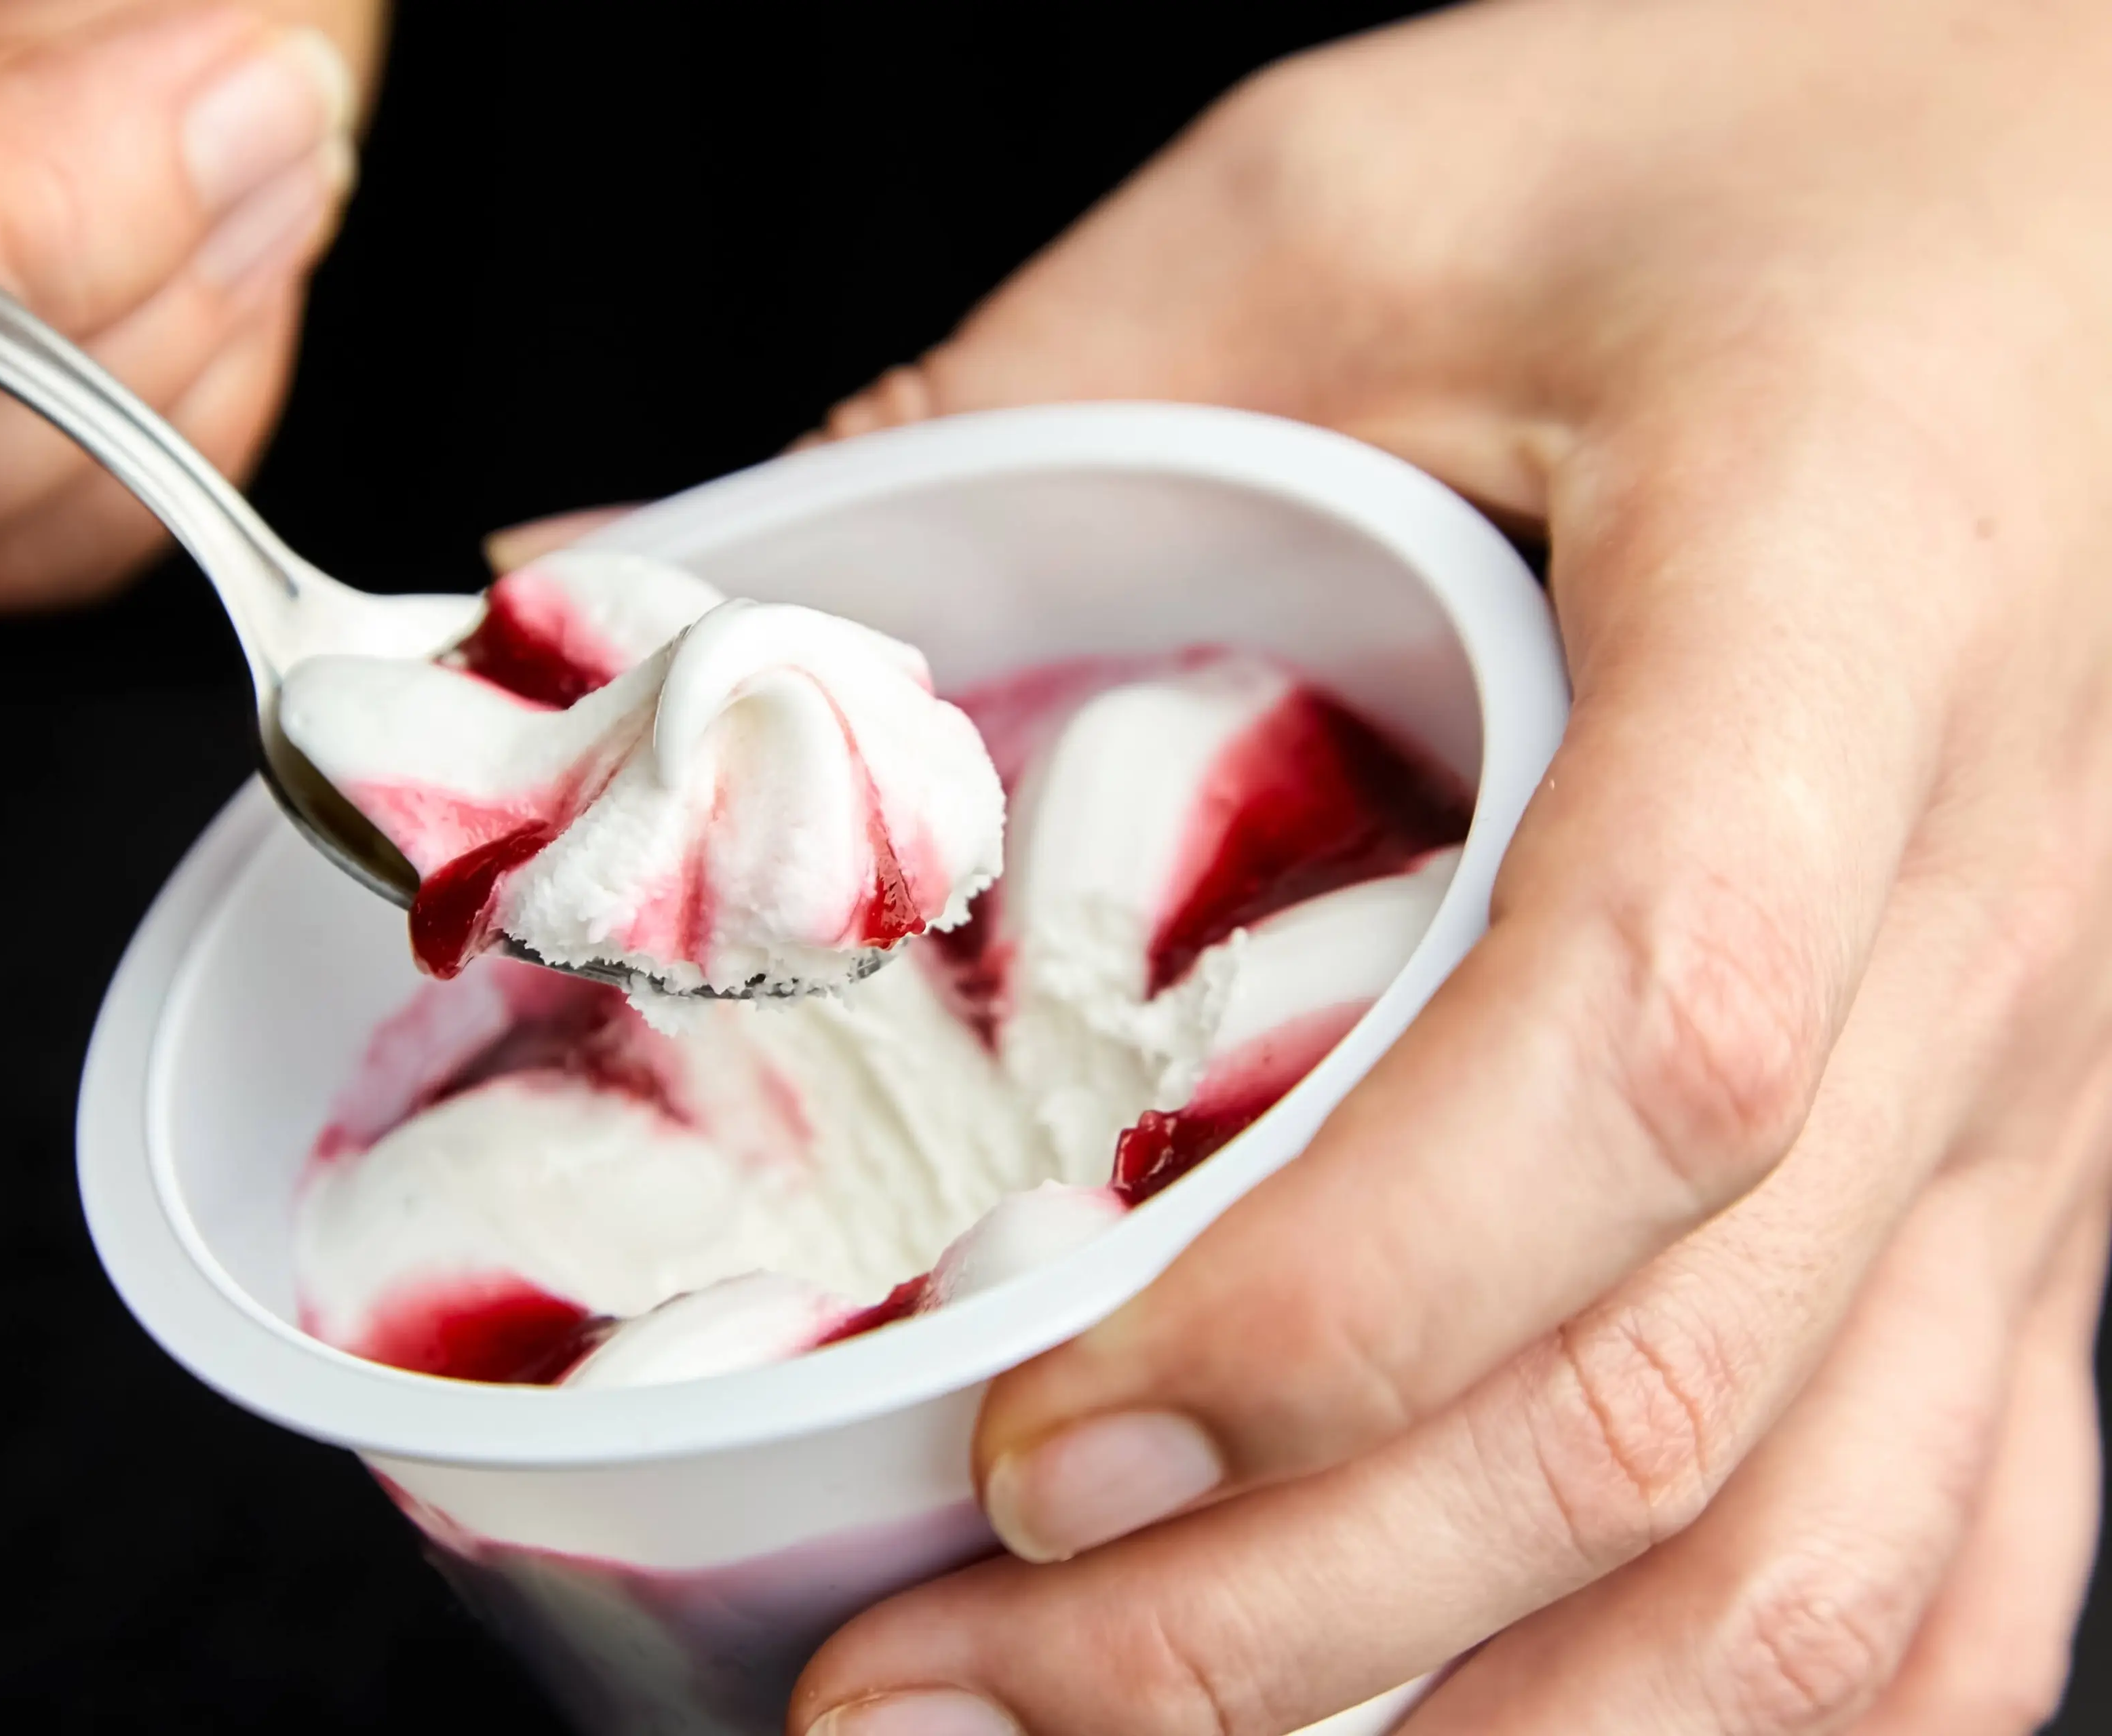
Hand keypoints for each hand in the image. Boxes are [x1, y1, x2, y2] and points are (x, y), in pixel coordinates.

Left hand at [765, 2, 2111, 1730]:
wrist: (2081, 190)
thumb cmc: (1753, 152)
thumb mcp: (1361, 196)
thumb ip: (1002, 401)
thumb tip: (595, 584)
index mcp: (1837, 619)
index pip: (1637, 1049)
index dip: (1329, 1312)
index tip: (1035, 1435)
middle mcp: (1985, 918)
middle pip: (1668, 1399)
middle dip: (1275, 1627)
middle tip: (929, 1700)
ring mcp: (2051, 1101)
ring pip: (1829, 1570)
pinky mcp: (2045, 1188)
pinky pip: (1964, 1560)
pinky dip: (1739, 1735)